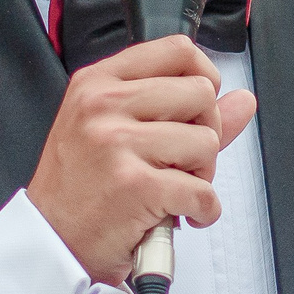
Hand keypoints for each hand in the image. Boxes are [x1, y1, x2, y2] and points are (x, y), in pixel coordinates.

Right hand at [25, 35, 257, 283]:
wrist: (50, 243)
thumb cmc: (81, 189)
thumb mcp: (116, 132)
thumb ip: (183, 112)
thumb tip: (243, 99)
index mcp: (98, 82)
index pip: (177, 51)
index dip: (204, 78)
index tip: (197, 109)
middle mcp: (104, 105)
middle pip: (201, 94)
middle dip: (205, 133)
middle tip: (181, 162)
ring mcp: (118, 144)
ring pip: (206, 142)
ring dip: (201, 176)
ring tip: (173, 190)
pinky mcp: (135, 185)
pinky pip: (202, 192)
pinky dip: (203, 211)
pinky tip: (181, 215)